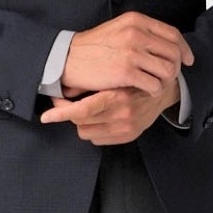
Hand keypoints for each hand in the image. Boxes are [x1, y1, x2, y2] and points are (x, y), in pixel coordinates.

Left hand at [39, 76, 182, 143]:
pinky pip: (98, 139)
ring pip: (86, 132)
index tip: (46, 116)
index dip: (61, 113)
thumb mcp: (117, 73)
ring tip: (85, 109)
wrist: (167, 88)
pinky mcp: (129, 136)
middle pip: (80, 122)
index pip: (82, 111)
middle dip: (68, 112)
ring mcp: (126, 128)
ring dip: (82, 122)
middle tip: (62, 102)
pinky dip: (94, 130)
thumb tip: (65, 87)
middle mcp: (122, 115)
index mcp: (117, 96)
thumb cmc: (137, 76)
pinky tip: (98, 117)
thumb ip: (93, 80)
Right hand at [56, 11, 193, 98]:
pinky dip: (154, 91)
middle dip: (176, 67)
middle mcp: (136, 33)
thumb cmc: (93, 47)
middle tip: (169, 76)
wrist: (68, 58)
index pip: (172, 34)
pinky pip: (154, 85)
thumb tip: (167, 44)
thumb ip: (142, 32)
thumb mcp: (119, 29)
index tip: (188, 60)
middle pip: (173, 53)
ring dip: (166, 81)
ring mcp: (132, 53)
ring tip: (157, 84)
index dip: (184, 49)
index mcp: (136, 21)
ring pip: (167, 70)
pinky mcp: (126, 72)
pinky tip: (146, 91)